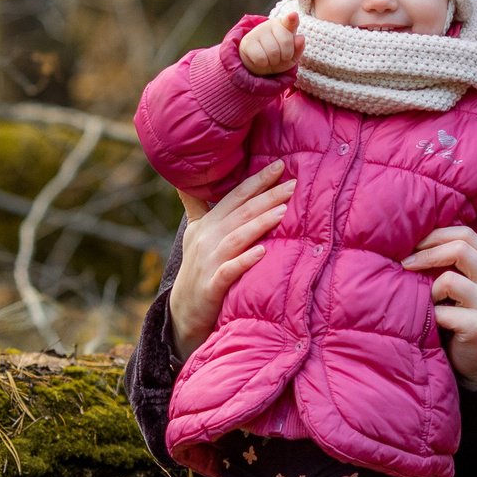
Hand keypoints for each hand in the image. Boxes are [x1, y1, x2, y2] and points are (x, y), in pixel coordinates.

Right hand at [165, 162, 296, 359]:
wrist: (185, 311)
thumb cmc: (198, 267)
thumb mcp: (195, 233)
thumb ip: (197, 205)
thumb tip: (187, 178)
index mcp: (208, 223)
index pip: (235, 196)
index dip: (257, 180)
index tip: (280, 165)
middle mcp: (207, 239)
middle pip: (240, 213)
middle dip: (266, 196)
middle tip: (292, 184)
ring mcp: (208, 262)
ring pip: (236, 238)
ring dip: (259, 223)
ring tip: (283, 211)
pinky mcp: (211, 286)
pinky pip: (229, 271)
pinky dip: (245, 261)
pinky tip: (262, 252)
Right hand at [239, 9, 303, 75]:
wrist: (258, 63)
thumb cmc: (279, 57)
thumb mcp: (292, 56)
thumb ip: (298, 47)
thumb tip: (301, 38)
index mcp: (285, 24)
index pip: (290, 21)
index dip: (292, 19)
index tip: (293, 15)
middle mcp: (271, 23)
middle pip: (286, 42)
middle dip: (285, 55)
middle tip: (280, 56)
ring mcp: (258, 30)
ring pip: (273, 52)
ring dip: (273, 60)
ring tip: (270, 58)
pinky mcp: (247, 41)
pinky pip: (261, 58)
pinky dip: (263, 63)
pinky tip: (260, 59)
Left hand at [401, 224, 476, 388]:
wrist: (469, 362)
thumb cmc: (453, 316)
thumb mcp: (451, 284)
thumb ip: (443, 261)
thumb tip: (407, 238)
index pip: (465, 234)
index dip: (435, 235)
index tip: (411, 245)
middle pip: (460, 248)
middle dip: (425, 254)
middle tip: (404, 264)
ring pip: (449, 279)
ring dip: (428, 289)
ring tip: (426, 302)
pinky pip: (443, 311)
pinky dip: (430, 315)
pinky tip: (432, 323)